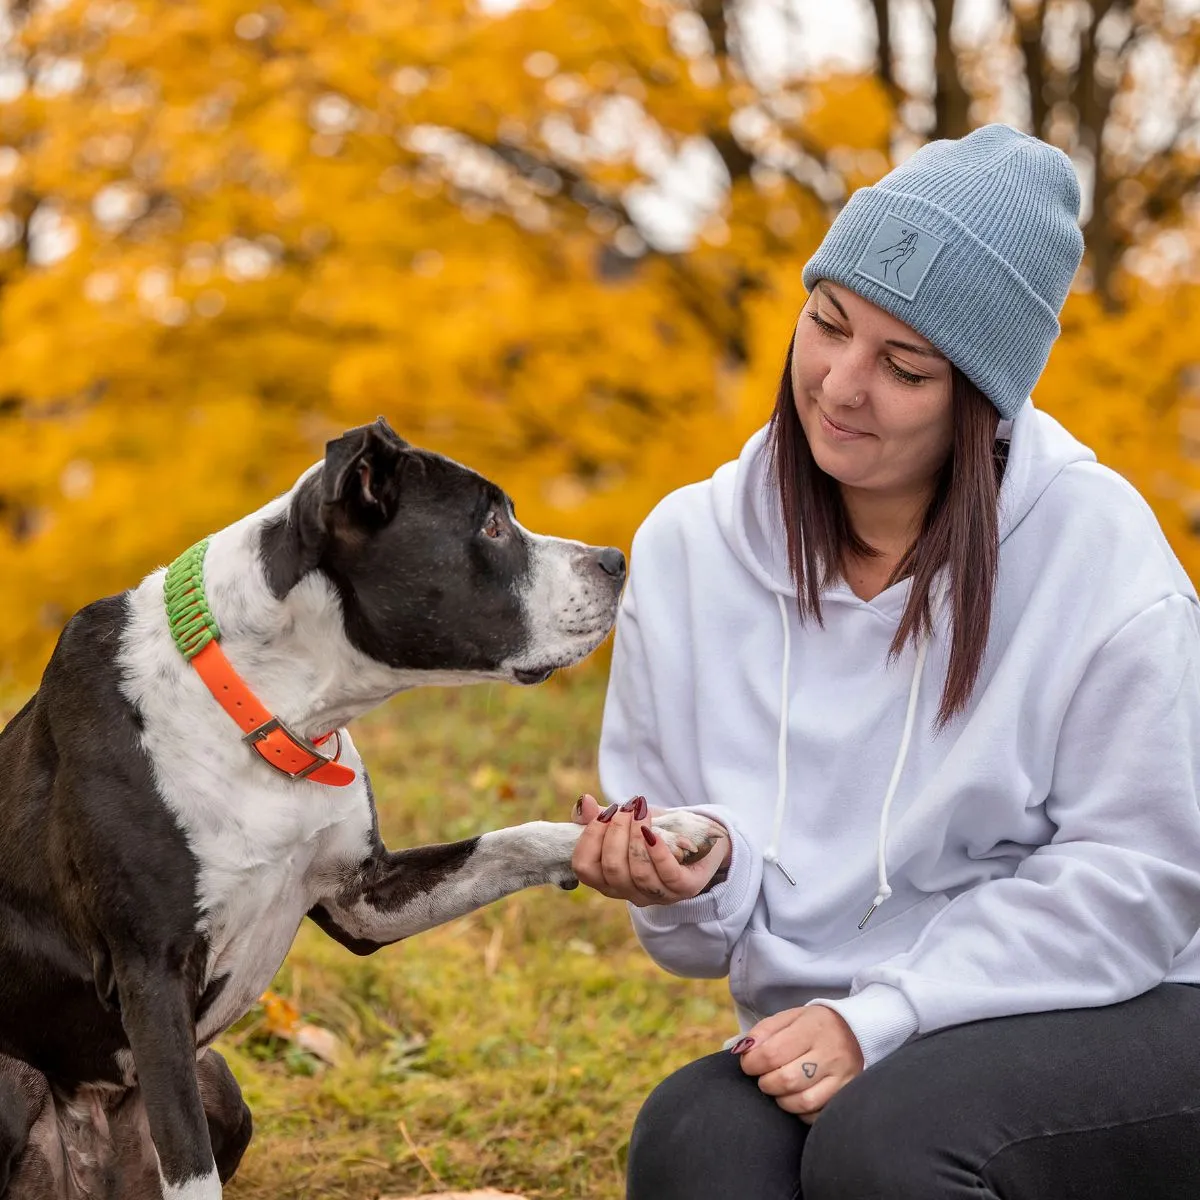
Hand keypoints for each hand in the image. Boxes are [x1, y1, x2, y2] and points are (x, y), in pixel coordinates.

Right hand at [570, 794, 730, 906]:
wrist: (699, 838)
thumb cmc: (656, 831)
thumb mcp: (627, 821)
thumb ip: (603, 816)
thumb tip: (585, 803)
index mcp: (608, 879)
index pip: (585, 869)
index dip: (589, 839)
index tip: (604, 813)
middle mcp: (629, 892)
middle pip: (612, 869)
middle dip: (616, 832)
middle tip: (627, 808)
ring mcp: (657, 894)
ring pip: (638, 873)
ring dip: (636, 836)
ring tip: (640, 811)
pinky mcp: (684, 887)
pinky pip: (667, 875)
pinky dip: (657, 852)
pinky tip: (653, 833)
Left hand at [733, 1005, 863, 1122]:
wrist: (857, 1030)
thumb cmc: (814, 1025)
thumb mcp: (790, 1017)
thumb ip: (764, 1031)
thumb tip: (742, 1050)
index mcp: (812, 1028)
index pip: (772, 1053)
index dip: (752, 1063)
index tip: (748, 1064)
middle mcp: (830, 1053)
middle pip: (786, 1080)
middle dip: (766, 1083)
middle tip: (763, 1077)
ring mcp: (842, 1077)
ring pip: (803, 1102)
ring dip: (782, 1100)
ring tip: (779, 1088)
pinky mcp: (847, 1095)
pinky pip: (817, 1115)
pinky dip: (800, 1112)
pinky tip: (796, 1098)